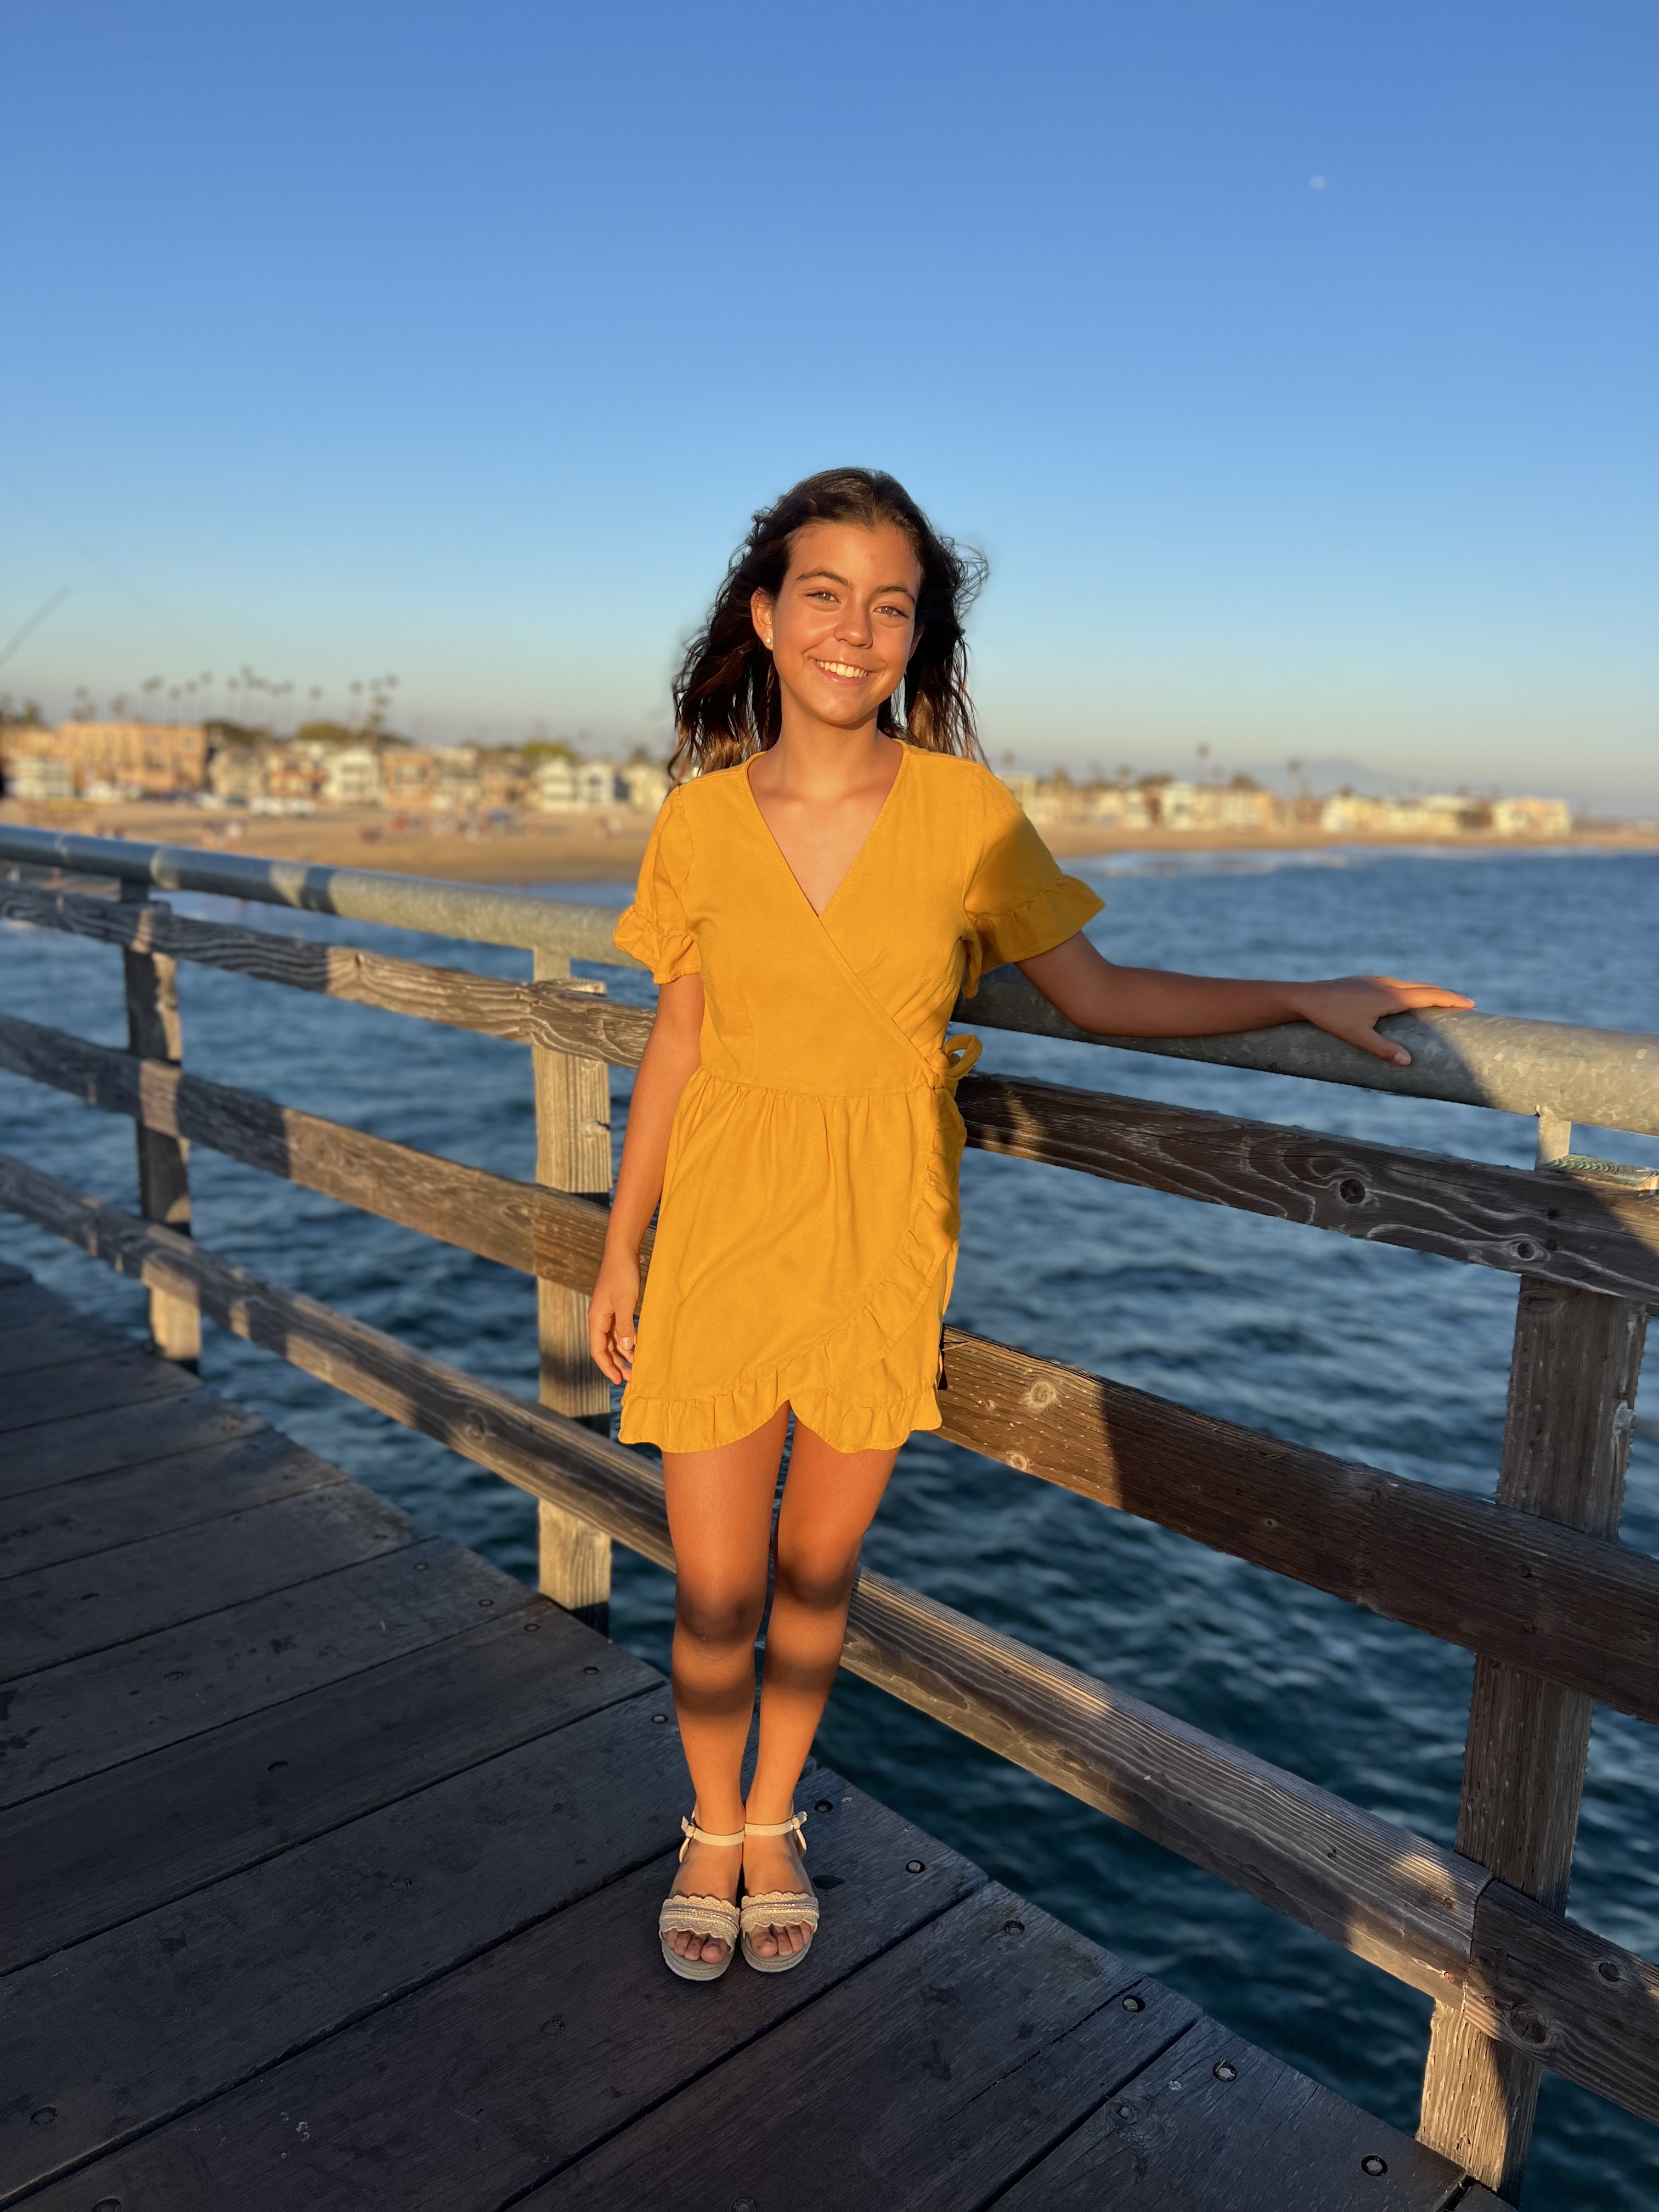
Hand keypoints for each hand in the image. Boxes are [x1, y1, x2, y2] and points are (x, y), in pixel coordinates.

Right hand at [588, 1251, 641, 1384]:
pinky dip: (627, 1341)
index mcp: (596, 1319)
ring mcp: (607, 1314)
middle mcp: (598, 1319)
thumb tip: (625, 1349)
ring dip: (623, 1355)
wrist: (622, 1252)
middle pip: (605, 1349)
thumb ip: (625, 1325)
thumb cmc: (623, 1274)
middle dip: (616, 1365)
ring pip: (612, 1341)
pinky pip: (619, 1331)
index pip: (598, 1351)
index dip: (607, 1367)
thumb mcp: (626, 1301)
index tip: (619, 1380)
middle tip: (632, 1378)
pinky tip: (638, 1347)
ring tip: (636, 1367)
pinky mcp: (616, 1308)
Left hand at [1282, 975, 1474, 1066]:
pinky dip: (1411, 989)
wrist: (1305, 998)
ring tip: (1440, 1001)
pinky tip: (1406, 997)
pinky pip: (1396, 984)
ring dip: (1427, 991)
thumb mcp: (1357, 1037)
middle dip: (1444, 995)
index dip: (1451, 999)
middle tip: (1463, 1004)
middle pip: (1424, 987)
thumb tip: (1409, 1062)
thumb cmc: (1330, 1018)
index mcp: (1390, 996)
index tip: (1470, 1004)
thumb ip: (1383, 1049)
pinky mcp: (1365, 981)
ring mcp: (1376, 980)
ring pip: (1409, 984)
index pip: (1429, 996)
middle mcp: (1387, 984)